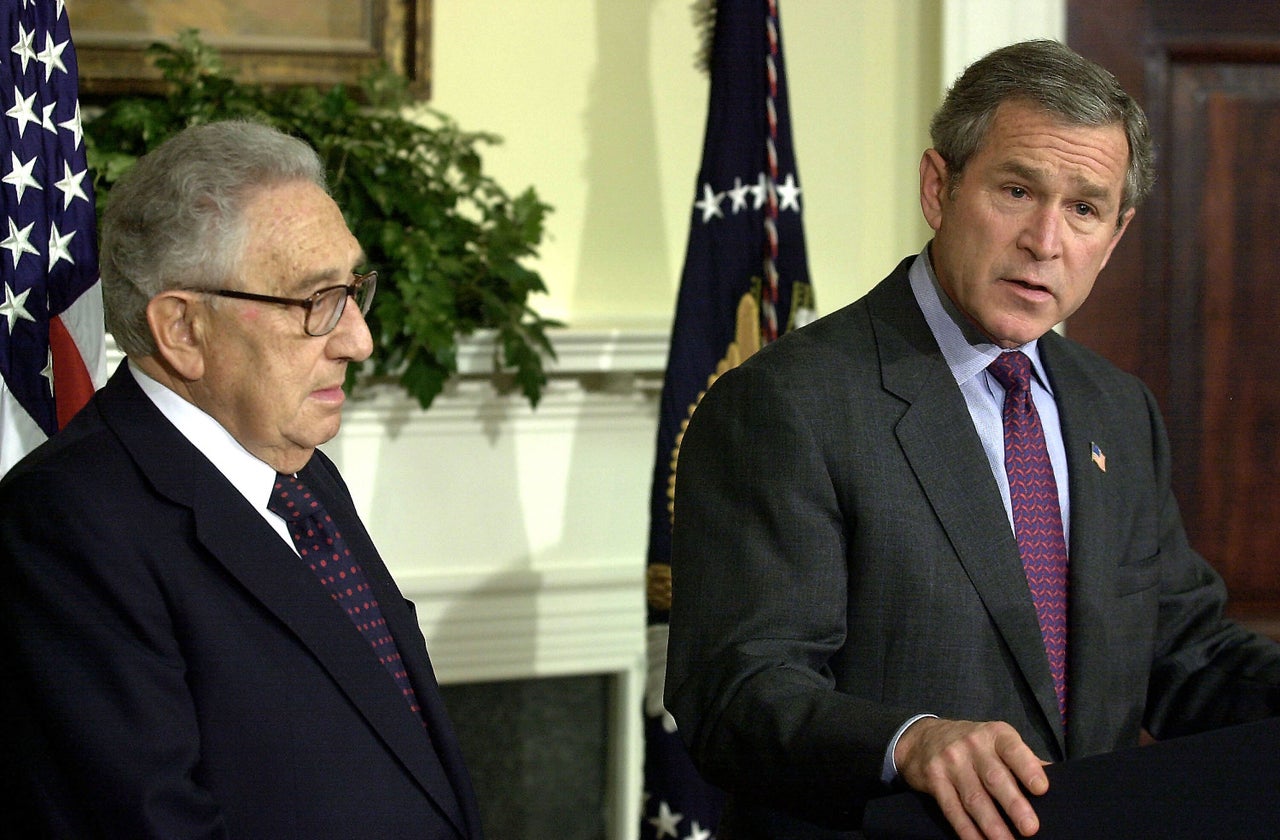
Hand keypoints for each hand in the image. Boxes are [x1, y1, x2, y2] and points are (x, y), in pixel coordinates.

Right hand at [893, 717, 1049, 839]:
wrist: (923, 738)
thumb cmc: (973, 745)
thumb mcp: (998, 742)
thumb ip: (1025, 760)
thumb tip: (1060, 779)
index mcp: (995, 735)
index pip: (1013, 750)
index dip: (1027, 768)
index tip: (1042, 789)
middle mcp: (972, 745)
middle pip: (994, 778)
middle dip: (1013, 804)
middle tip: (1030, 828)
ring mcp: (951, 762)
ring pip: (974, 798)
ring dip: (991, 825)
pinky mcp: (934, 779)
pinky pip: (952, 809)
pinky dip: (967, 830)